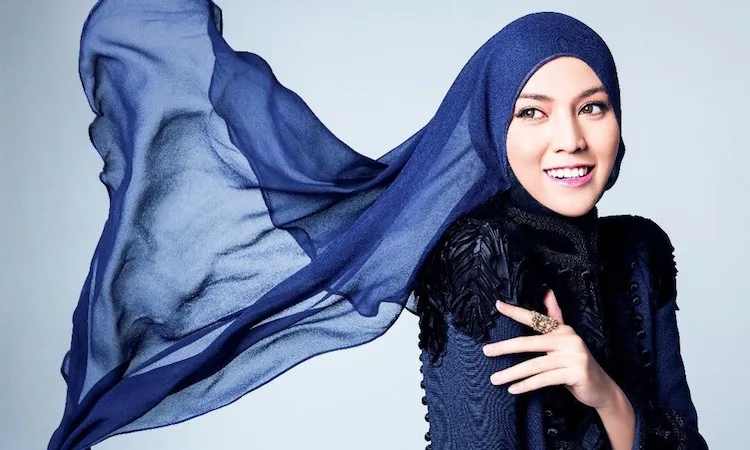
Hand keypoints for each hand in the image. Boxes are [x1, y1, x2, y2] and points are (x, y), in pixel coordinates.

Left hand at [482, 290, 619, 410]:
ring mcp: (573, 356)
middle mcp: (569, 339)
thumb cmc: (576, 364)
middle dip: (505, 348)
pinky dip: (527, 385)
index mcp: (563, 330)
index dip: (516, 312)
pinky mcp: (576, 373)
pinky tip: (512, 390)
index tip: (497, 305)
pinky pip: (544, 380)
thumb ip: (555, 318)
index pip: (535, 318)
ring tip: (494, 379)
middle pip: (530, 343)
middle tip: (486, 351)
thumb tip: (547, 292)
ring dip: (512, 373)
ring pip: (535, 365)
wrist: (601, 388)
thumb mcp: (566, 340)